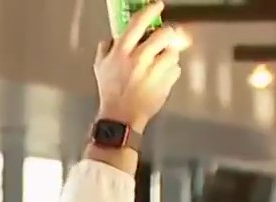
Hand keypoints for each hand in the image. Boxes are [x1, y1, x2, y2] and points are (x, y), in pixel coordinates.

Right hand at [93, 1, 182, 130]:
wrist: (121, 117)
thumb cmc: (110, 93)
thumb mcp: (100, 68)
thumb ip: (106, 49)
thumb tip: (111, 38)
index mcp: (122, 52)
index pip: (138, 23)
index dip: (150, 11)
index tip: (157, 6)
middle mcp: (140, 58)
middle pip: (164, 33)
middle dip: (167, 34)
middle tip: (165, 37)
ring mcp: (156, 70)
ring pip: (172, 51)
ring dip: (168, 54)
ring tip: (159, 63)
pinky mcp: (167, 81)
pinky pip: (175, 68)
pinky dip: (170, 70)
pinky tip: (160, 78)